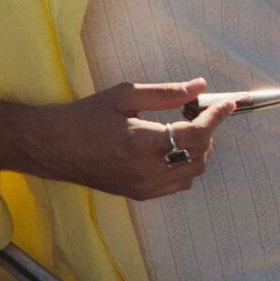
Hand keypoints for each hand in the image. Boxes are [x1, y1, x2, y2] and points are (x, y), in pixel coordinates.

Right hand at [0, 79, 238, 201]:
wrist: (52, 147)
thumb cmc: (84, 116)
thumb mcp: (124, 96)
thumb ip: (165, 93)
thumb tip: (199, 86)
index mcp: (145, 142)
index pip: (198, 133)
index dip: (217, 117)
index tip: (227, 104)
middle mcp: (148, 170)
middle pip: (201, 154)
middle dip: (206, 131)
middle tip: (193, 111)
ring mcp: (144, 186)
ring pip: (193, 173)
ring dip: (197, 151)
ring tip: (180, 129)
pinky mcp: (139, 194)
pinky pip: (177, 185)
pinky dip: (184, 167)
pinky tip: (170, 149)